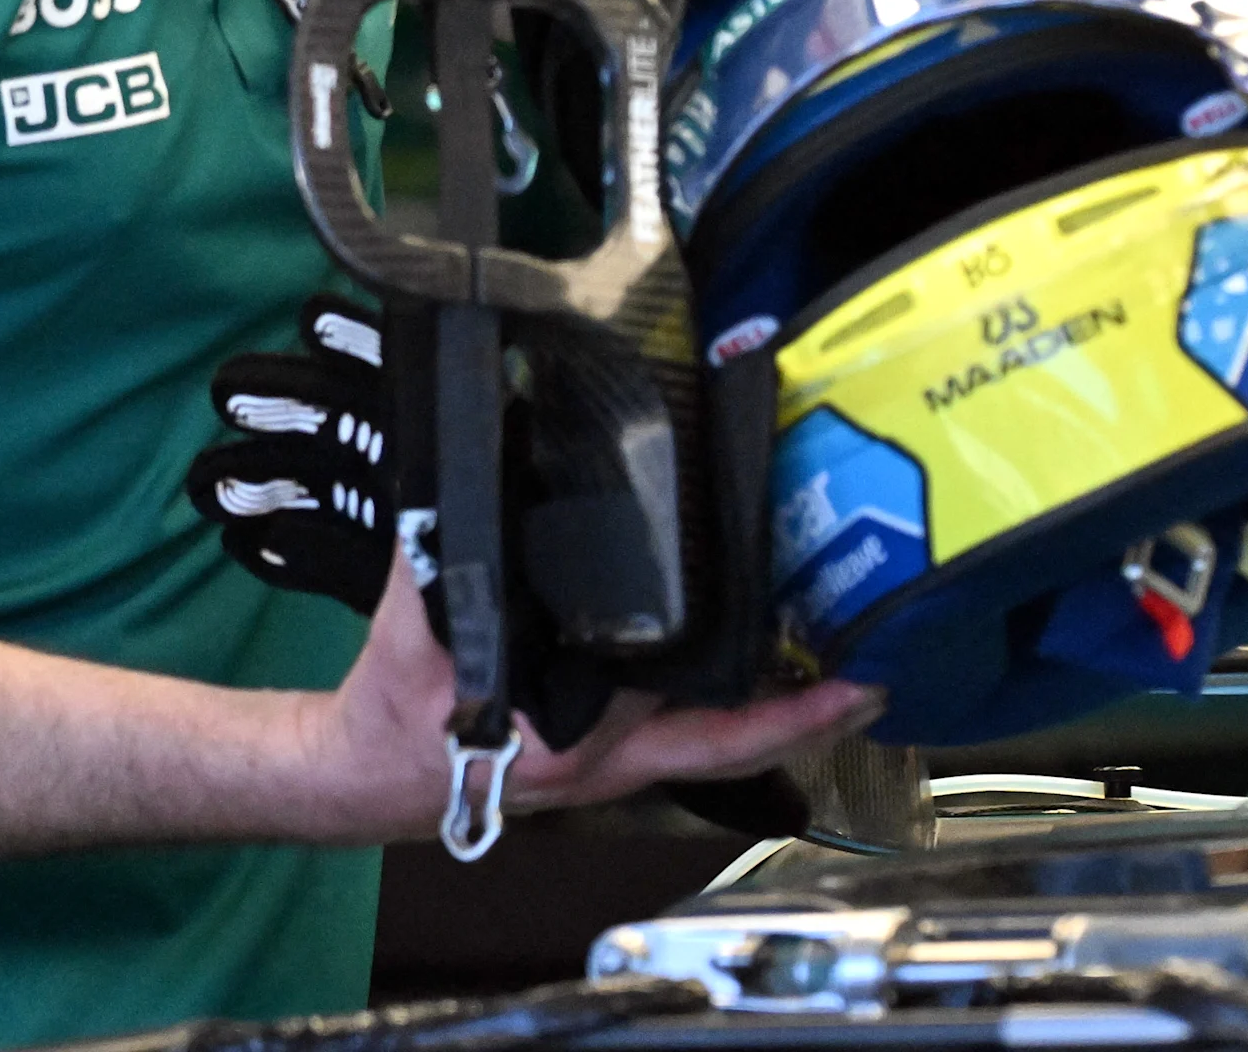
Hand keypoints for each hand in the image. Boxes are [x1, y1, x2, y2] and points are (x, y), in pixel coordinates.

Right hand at [301, 556, 879, 844]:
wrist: (362, 771)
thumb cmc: (393, 710)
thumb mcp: (416, 629)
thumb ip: (447, 556)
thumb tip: (475, 476)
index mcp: (581, 742)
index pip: (704, 725)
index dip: (784, 711)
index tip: (853, 684)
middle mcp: (620, 759)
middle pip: (742, 735)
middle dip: (815, 705)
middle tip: (886, 658)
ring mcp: (624, 760)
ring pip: (727, 734)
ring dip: (789, 701)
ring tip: (856, 647)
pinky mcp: (618, 747)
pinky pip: (698, 723)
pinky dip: (743, 696)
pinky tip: (779, 650)